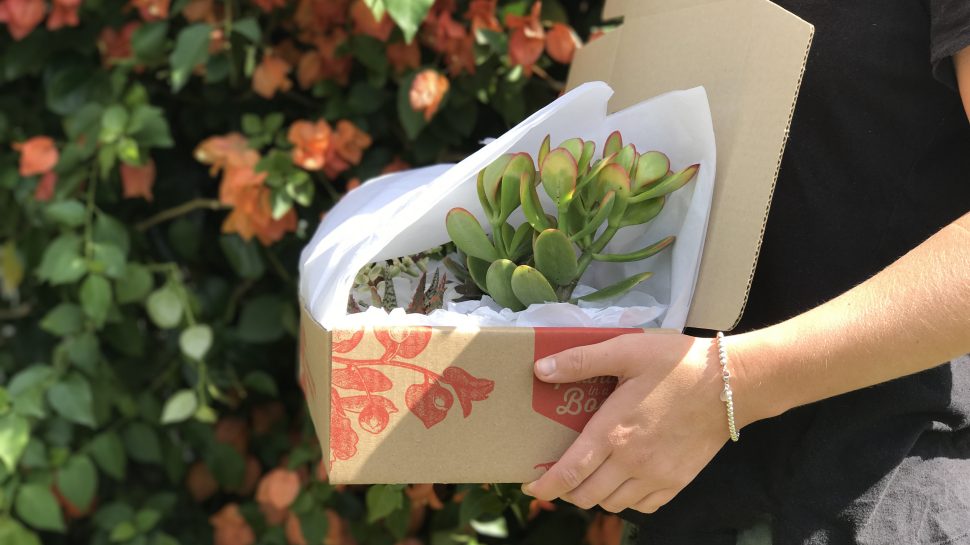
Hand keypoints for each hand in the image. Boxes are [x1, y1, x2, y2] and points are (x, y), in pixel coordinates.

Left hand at [521, 333, 733, 513]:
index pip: (569, 472)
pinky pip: (642, 506)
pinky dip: (625, 501)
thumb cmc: (677, 364)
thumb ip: (581, 361)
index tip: (531, 487)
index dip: (545, 485)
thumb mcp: (626, 350)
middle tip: (559, 476)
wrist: (731, 384)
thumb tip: (541, 369)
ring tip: (589, 476)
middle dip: (566, 491)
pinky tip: (623, 481)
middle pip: (586, 495)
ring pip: (612, 504)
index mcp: (614, 431)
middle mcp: (632, 461)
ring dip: (594, 496)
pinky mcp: (677, 482)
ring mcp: (657, 476)